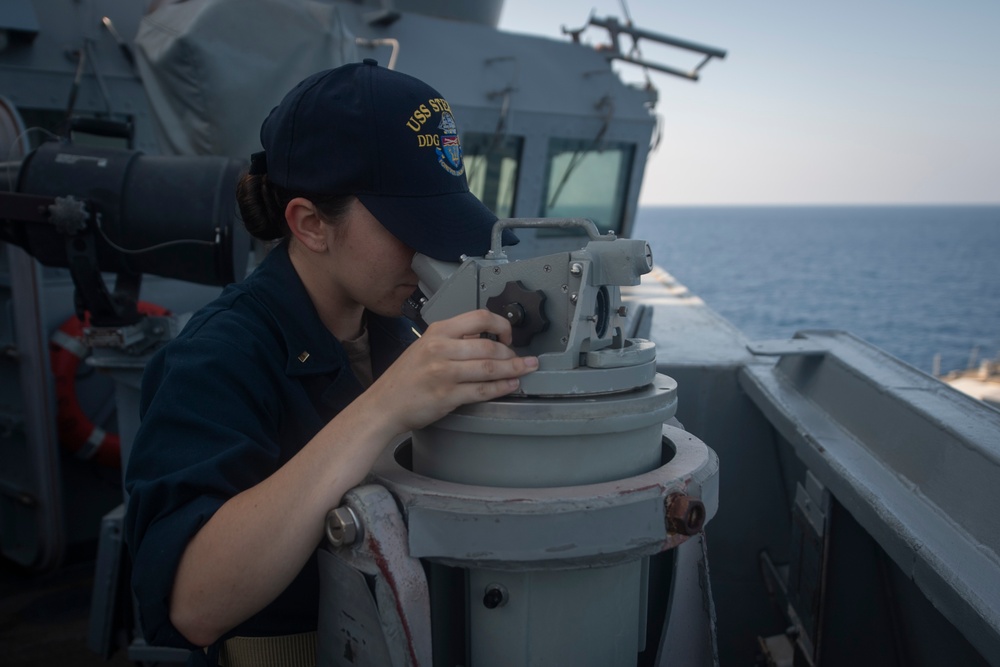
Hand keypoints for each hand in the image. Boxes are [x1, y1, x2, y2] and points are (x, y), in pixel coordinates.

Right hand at [368, 309, 537, 433]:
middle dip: (512, 354)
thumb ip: (454, 340)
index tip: (509, 337)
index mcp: (438, 331)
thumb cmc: (406, 377)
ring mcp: (444, 373)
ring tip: (526, 370)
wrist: (384, 404)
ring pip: (489, 368)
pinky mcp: (447, 396)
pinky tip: (511, 385)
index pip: (480, 317)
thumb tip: (485, 338)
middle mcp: (441, 349)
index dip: (502, 326)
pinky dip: (502, 388)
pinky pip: (483, 390)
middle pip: (489, 347)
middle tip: (522, 359)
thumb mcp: (426, 346)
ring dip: (514, 370)